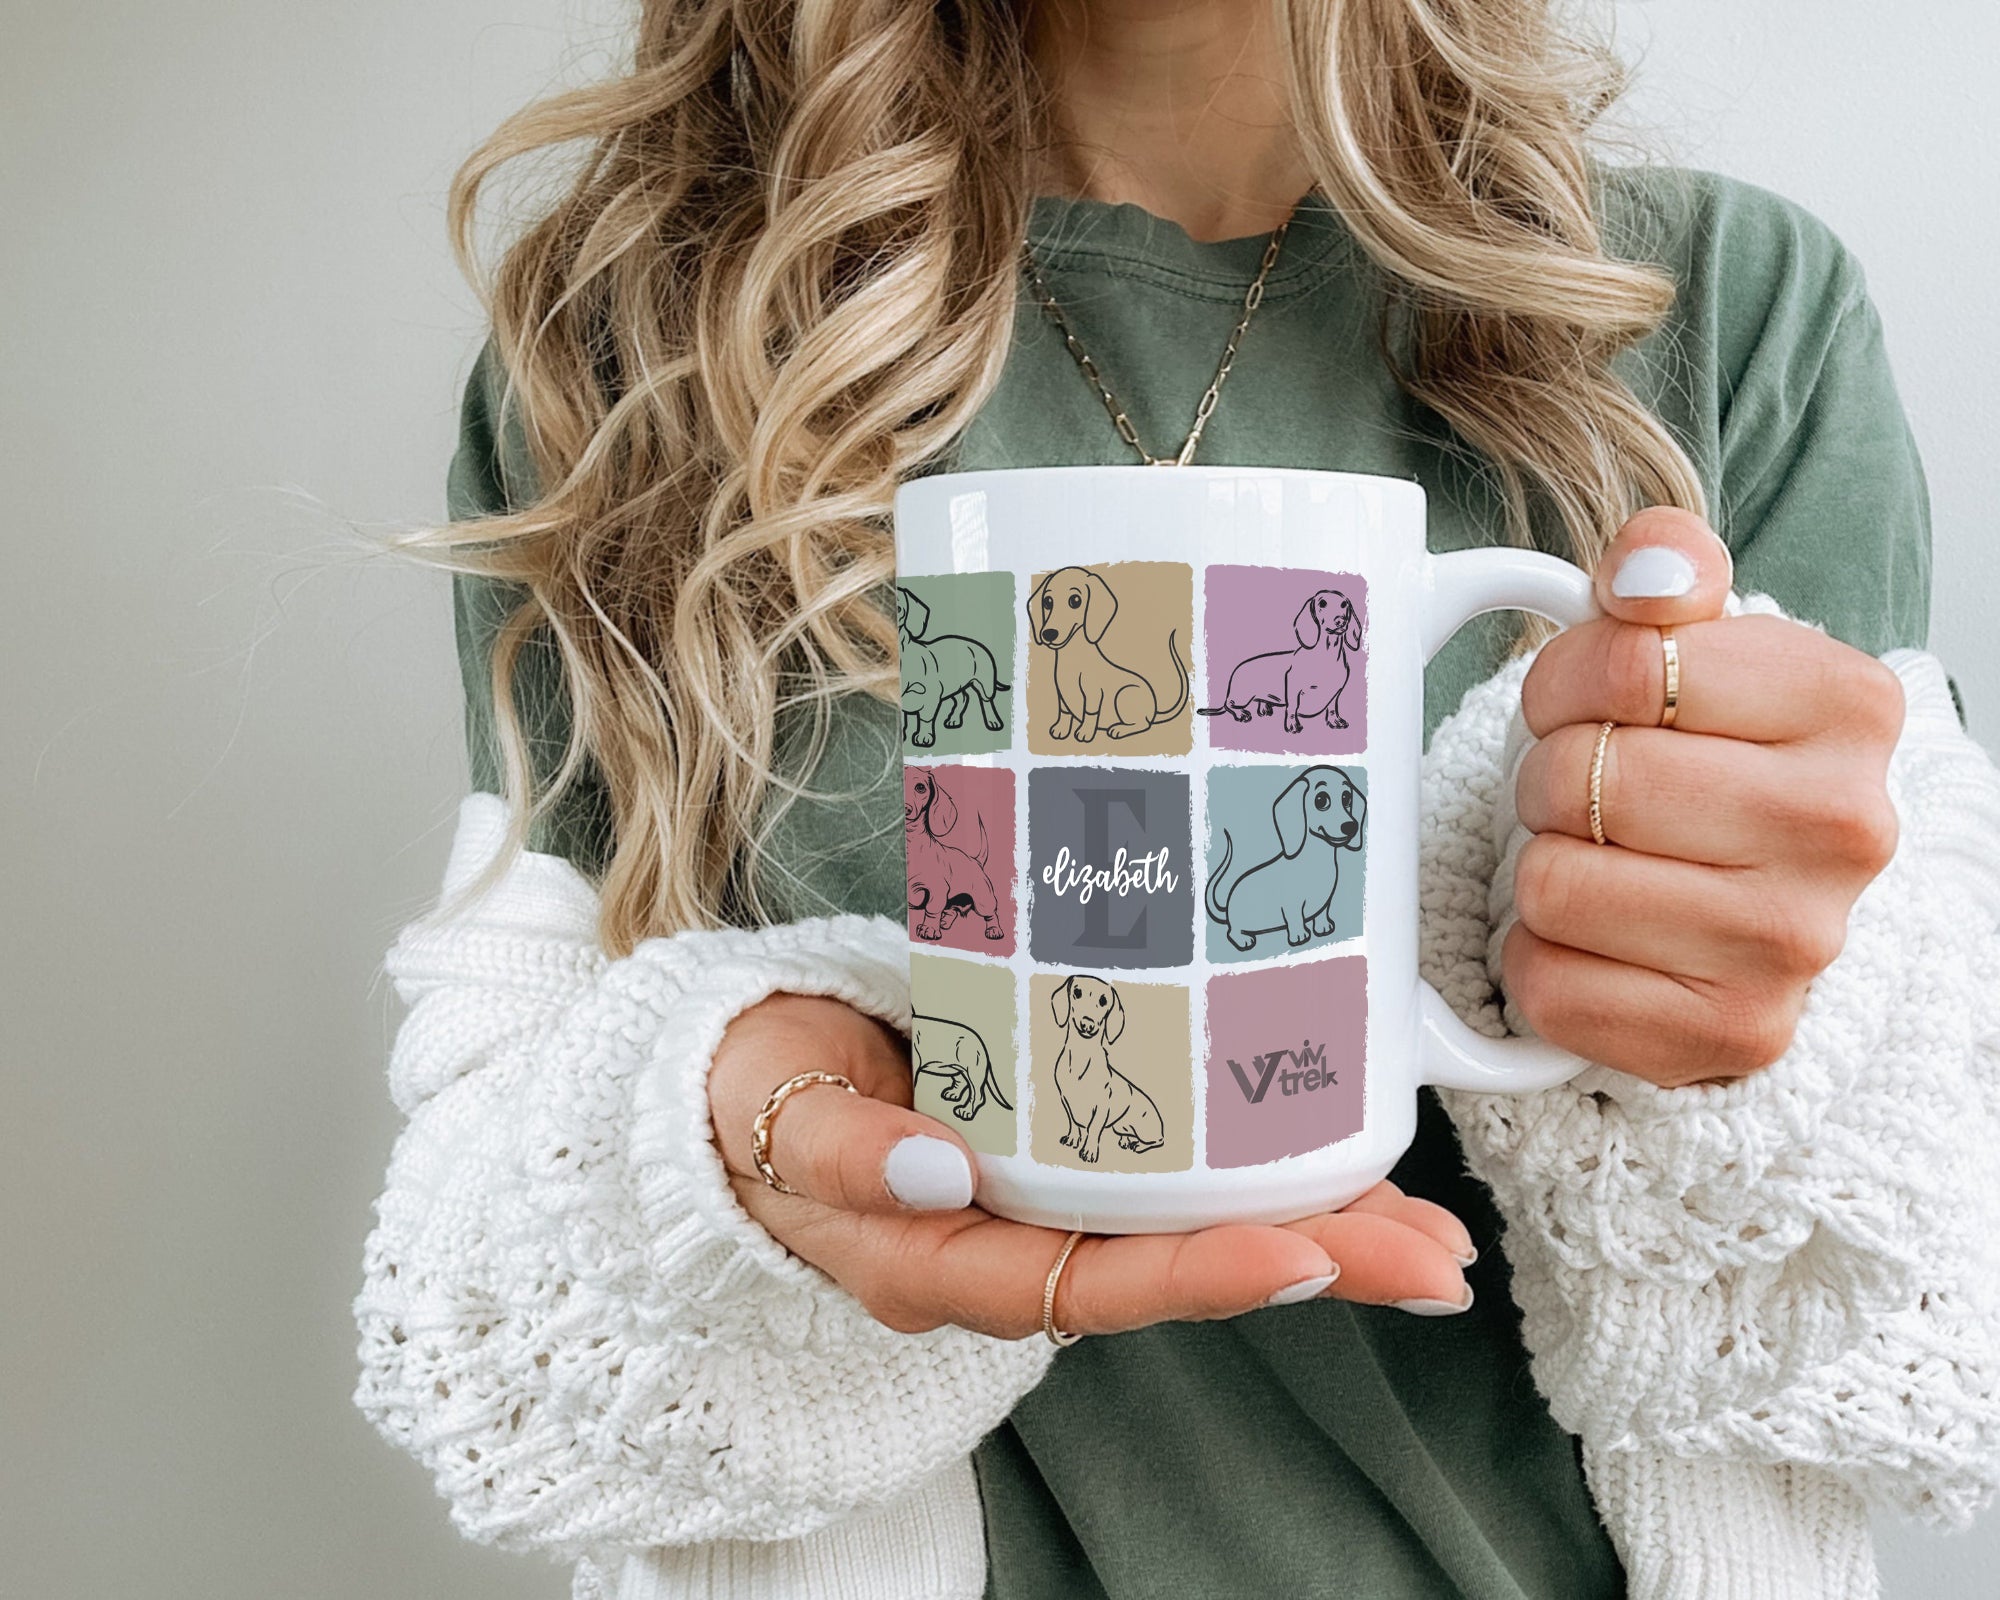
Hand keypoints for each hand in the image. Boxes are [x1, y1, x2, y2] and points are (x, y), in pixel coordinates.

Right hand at [707, 994, 1477, 1336]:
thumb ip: (845, 1151)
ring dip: (1314, 1223)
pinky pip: (1173, 1170)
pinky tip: (1338, 1150)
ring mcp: (1048, 1201)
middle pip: (1178, 1267)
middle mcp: (1016, 1247)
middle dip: (1312, 1262)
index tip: (1308, 1253)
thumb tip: (940, 1170)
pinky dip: (1260, 1166)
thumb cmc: (756, 1103)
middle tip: (1433, 1256)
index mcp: (948, 1261)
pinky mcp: (1065, 1145)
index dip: (1202, 1274)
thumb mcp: (776, 1123)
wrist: (741, 1082)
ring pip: (1194, 1225)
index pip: (1091, 1284)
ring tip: (1427, 1225)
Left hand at [1507, 509, 1905, 1086]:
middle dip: (1551, 776)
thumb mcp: (1695, 638)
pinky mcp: (1731, 1038)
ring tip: (1598, 860)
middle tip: (1587, 792)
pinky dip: (1541, 959)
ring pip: (1554, 884)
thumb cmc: (1706, 755)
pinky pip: (1548, 985)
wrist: (1751, 893)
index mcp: (1848, 705)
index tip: (1591, 705)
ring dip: (1544, 866)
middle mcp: (1845, 830)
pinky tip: (1597, 940)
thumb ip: (1664, 565)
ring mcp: (1795, 947)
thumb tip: (1646, 571)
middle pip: (1582, 778)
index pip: (1623, 664)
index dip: (1566, 682)